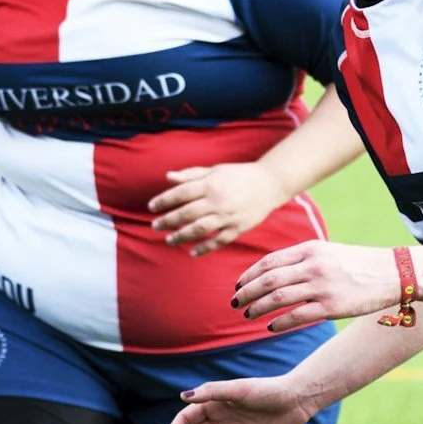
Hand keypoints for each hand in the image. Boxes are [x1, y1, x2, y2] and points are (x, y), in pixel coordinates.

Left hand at [148, 161, 287, 256]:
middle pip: (187, 213)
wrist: (270, 183)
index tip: (151, 207)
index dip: (164, 200)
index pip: (181, 193)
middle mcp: (218, 201)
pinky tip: (192, 252)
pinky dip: (205, 248)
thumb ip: (191, 175)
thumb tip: (167, 177)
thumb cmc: (238, 175)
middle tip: (155, 226)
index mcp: (210, 184)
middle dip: (168, 221)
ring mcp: (228, 216)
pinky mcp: (238, 228)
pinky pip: (219, 241)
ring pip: (199, 229)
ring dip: (181, 236)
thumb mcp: (215, 171)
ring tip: (169, 240)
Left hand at [230, 240, 399, 332]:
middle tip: (234, 303)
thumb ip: (300, 259)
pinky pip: (295, 316)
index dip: (248, 275)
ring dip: (256, 308)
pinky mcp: (332, 306)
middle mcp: (313, 266)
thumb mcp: (327, 251)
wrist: (393, 273)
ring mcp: (322, 286)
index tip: (237, 286)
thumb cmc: (357, 264)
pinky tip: (270, 327)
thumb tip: (270, 272)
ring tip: (247, 315)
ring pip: (276, 299)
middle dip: (245, 293)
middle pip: (267, 281)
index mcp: (309, 249)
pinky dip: (278, 323)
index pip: (268, 262)